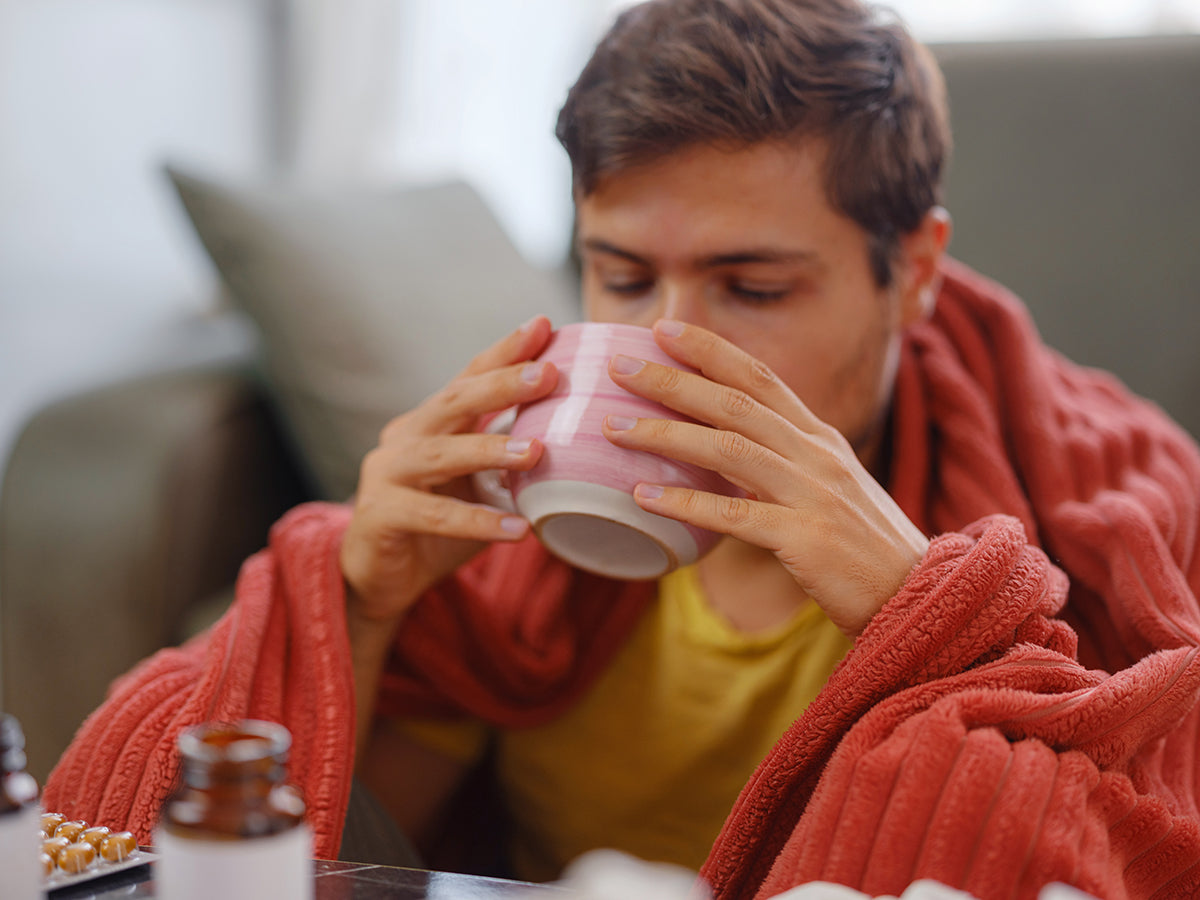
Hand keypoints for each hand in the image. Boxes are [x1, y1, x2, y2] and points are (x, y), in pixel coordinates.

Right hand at [340, 316, 557, 624]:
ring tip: (535, 452)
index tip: (543, 326)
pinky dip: (478, 522)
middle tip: (547, 374)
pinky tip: (518, 529)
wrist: (379, 579)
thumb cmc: (437, 526)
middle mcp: (405, 437)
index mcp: (431, 422)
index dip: (504, 352)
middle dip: (502, 385)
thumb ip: (510, 460)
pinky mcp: (380, 516)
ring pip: (442, 455)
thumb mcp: (479, 486)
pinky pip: (434, 516)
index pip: (469, 378)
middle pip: (454, 402)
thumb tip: (578, 438)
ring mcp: (386, 474)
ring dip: (490, 451)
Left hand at [601, 319, 928, 636]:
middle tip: (620, 365)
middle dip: (673, 379)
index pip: (759, 376)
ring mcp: (813, 494)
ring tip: (614, 426)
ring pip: (728, 449)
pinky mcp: (806, 540)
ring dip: (665, 434)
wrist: (922, 595)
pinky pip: (734, 516)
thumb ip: (783, 464)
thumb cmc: (864, 548)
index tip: (663, 329)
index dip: (709, 349)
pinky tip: (643, 498)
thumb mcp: (828, 489)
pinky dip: (686, 504)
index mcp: (819, 438)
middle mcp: (816, 455)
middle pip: (734, 402)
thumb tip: (721, 453)